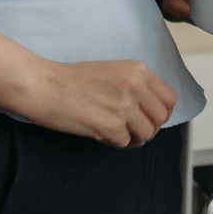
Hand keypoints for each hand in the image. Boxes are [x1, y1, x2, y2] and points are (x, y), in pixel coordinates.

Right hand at [19, 58, 176, 147]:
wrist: (43, 85)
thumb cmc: (71, 80)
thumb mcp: (112, 71)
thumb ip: (135, 86)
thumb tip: (151, 109)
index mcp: (138, 70)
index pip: (169, 98)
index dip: (162, 113)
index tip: (150, 119)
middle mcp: (135, 86)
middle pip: (161, 118)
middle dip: (149, 128)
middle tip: (133, 130)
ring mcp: (123, 106)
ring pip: (147, 133)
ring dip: (133, 138)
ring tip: (116, 133)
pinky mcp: (109, 125)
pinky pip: (124, 142)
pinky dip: (114, 142)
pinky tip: (100, 134)